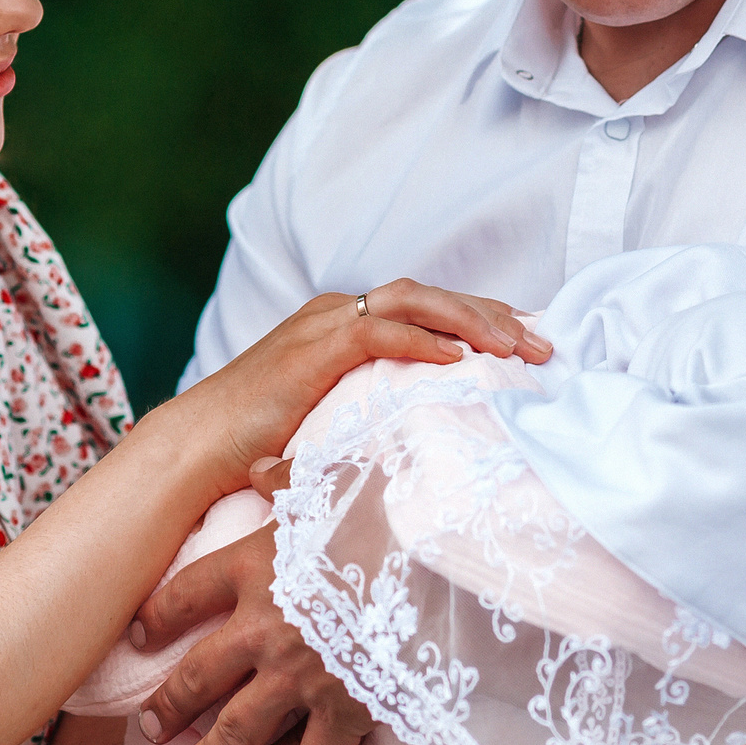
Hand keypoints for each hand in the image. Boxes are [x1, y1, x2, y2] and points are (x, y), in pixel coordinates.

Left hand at [134, 459, 363, 744]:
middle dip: (169, 708)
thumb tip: (258, 467)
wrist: (431, 548)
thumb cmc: (379, 506)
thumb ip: (283, 479)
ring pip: (238, 732)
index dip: (157, 618)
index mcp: (250, 569)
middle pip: (197, 677)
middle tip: (148, 732)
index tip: (139, 635)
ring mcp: (300, 676)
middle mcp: (262, 628)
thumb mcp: (323, 482)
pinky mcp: (346, 710)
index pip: (182, 597)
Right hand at [149, 281, 549, 497]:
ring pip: (413, 302)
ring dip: (470, 319)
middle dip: (495, 315)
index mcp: (349, 324)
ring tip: (515, 346)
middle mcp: (340, 312)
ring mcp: (325, 325)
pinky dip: (422, 341)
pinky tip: (460, 361)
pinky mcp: (312, 348)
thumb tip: (435, 439)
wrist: (199, 447)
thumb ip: (379, 411)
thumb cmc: (262, 445)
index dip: (486, 319)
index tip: (534, 343)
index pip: (432, 310)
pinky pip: (377, 331)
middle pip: (434, 296)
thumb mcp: (337, 421)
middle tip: (546, 345)